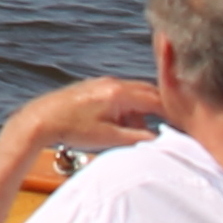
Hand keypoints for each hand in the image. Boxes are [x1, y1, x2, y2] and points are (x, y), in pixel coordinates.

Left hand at [3, 76, 165, 152]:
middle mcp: (113, 83)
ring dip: (139, 111)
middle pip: (147, 92)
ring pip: (133, 94)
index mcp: (119, 93)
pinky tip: (117, 125)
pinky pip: (119, 94)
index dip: (171, 112)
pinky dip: (125, 108)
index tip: (181, 122)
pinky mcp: (93, 87)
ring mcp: (102, 83)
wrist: (40, 119)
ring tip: (132, 133)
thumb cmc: (72, 129)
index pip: (156, 99)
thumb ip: (136, 138)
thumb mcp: (108, 138)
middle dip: (158, 109)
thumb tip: (158, 140)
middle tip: (167, 125)